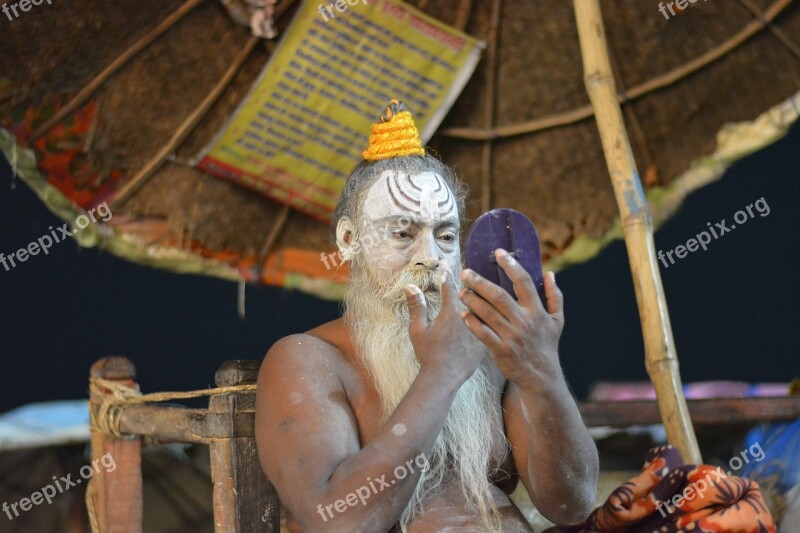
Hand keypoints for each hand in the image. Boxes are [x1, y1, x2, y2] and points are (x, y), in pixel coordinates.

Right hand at [404, 267, 483, 383]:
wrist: (444, 377)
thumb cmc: (428, 354)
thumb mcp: (417, 330)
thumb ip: (416, 306)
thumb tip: (410, 286)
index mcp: (450, 312)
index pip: (449, 287)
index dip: (446, 274)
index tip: (445, 264)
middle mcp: (468, 317)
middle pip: (472, 293)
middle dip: (470, 281)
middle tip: (469, 271)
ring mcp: (479, 329)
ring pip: (485, 307)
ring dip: (484, 297)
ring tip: (485, 288)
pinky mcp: (486, 340)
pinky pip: (490, 324)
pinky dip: (491, 316)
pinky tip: (494, 313)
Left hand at [458, 249, 564, 391]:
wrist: (541, 376)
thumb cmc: (547, 345)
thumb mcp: (557, 321)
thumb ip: (554, 296)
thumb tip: (550, 274)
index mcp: (537, 311)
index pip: (523, 282)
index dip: (511, 265)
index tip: (498, 252)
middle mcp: (524, 321)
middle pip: (499, 296)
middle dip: (480, 282)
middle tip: (466, 272)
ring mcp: (511, 336)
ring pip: (487, 313)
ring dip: (472, 300)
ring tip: (461, 291)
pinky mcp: (500, 350)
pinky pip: (482, 333)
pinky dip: (471, 323)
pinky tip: (462, 313)